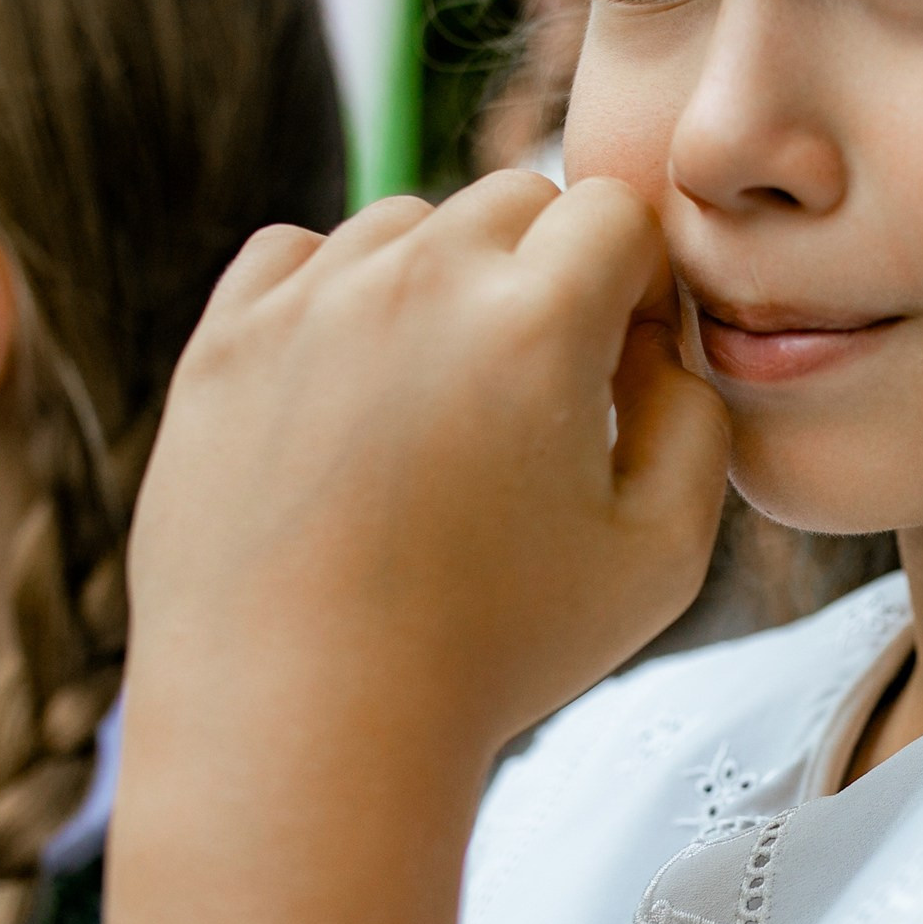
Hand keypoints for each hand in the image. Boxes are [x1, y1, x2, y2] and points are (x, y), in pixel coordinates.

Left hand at [127, 172, 730, 757]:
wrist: (300, 721)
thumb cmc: (493, 653)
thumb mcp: (663, 556)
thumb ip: (698, 423)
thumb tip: (659, 349)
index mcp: (536, 320)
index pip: (617, 211)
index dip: (640, 284)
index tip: (623, 369)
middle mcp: (416, 279)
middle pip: (515, 202)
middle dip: (550, 272)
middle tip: (541, 394)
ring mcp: (306, 303)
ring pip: (406, 224)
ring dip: (444, 283)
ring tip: (443, 407)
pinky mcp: (224, 344)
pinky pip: (297, 257)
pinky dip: (337, 296)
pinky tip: (357, 390)